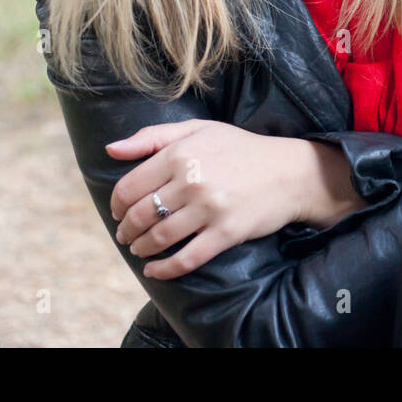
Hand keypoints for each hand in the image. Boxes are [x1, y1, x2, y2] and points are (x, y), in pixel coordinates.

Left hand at [106, 120, 314, 279]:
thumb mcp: (198, 130)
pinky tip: (154, 270)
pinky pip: (186, 259)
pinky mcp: (226, 233)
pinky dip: (164, 269)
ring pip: (159, 238)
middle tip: (126, 235)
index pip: (129, 187)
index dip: (117, 204)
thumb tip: (110, 149)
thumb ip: (152, 137)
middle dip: (126, 229)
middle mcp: (192, 181)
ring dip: (141, 248)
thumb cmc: (241, 149)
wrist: (291, 172)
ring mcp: (210, 209)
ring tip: (139, 249)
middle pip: (140, 214)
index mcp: (180, 154)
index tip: (118, 212)